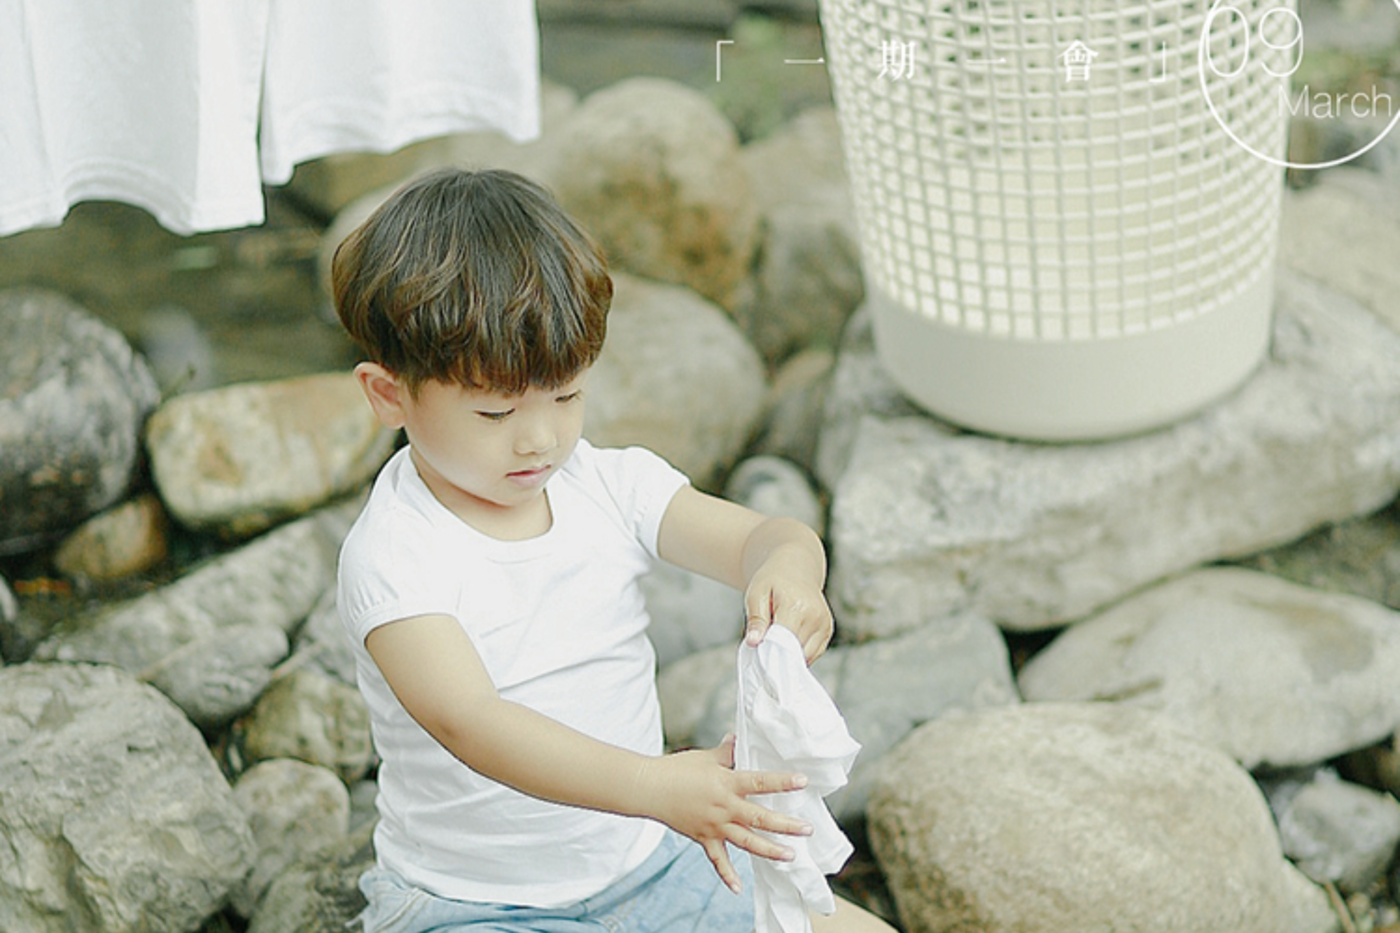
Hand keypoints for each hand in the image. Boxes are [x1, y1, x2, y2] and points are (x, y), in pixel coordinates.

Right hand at [635, 735, 811, 893]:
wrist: (649, 789)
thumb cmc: (677, 769)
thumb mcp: (706, 757)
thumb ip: (726, 752)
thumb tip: (737, 739)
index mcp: (727, 783)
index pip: (760, 782)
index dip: (782, 782)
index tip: (802, 782)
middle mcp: (724, 807)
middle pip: (760, 818)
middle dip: (786, 825)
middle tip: (807, 829)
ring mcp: (714, 825)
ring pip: (747, 841)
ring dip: (770, 850)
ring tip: (790, 856)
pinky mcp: (703, 838)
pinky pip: (717, 860)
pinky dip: (727, 875)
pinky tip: (739, 888)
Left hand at [744, 551, 834, 664]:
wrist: (795, 567)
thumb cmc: (772, 580)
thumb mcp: (756, 594)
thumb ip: (755, 620)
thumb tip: (754, 642)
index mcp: (796, 606)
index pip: (783, 643)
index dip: (768, 651)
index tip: (756, 650)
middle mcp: (815, 617)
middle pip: (793, 652)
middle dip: (776, 653)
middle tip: (763, 641)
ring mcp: (824, 624)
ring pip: (803, 656)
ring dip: (788, 654)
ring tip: (776, 635)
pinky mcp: (827, 630)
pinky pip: (812, 653)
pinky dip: (798, 652)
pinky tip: (788, 638)